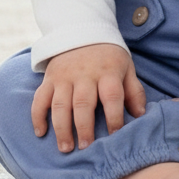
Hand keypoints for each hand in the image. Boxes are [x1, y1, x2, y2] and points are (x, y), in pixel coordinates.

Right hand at [31, 43, 146, 151]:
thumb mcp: (126, 67)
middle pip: (83, 103)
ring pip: (60, 104)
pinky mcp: (49, 78)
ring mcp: (64, 76)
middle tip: (86, 148)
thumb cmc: (108, 57)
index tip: (115, 137)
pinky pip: (40, 98)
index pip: (112, 96)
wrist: (82, 30)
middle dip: (84, 128)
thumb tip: (140, 115)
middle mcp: (85, 74)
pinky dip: (38, 116)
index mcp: (108, 72)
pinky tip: (40, 133)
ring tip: (66, 148)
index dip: (115, 118)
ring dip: (62, 128)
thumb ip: (134, 91)